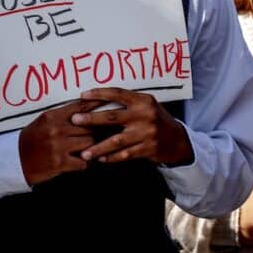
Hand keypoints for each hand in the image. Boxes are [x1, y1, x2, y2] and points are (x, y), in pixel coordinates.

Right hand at [18, 99, 101, 185]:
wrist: (15, 160)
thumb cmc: (32, 139)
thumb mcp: (44, 122)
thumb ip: (63, 115)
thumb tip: (85, 109)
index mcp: (52, 116)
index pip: (80, 107)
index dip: (97, 103)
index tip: (110, 100)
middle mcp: (56, 129)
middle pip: (89, 126)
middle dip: (97, 130)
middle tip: (105, 132)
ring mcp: (58, 146)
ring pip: (89, 143)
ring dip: (91, 147)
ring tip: (90, 149)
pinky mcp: (59, 163)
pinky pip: (83, 162)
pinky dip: (84, 163)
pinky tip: (80, 162)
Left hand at [71, 88, 192, 165]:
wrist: (177, 139)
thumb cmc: (155, 119)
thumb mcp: (145, 105)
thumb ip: (128, 103)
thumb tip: (98, 101)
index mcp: (143, 100)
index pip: (118, 94)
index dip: (100, 94)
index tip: (83, 96)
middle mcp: (145, 115)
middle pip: (113, 116)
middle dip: (92, 119)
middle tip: (75, 120)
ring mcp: (147, 133)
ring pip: (117, 141)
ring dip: (99, 147)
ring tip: (85, 152)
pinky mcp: (148, 149)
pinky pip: (126, 154)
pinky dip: (112, 157)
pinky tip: (101, 159)